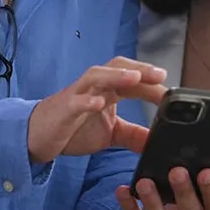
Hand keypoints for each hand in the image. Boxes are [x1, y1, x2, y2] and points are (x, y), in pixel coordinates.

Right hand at [27, 57, 167, 162]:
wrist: (36, 135)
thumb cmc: (73, 128)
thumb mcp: (110, 133)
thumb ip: (133, 135)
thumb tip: (157, 141)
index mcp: (108, 90)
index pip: (133, 80)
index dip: (152, 83)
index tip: (173, 94)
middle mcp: (94, 87)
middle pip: (118, 68)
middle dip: (139, 69)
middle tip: (160, 75)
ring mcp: (78, 95)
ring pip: (97, 76)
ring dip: (116, 75)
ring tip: (134, 78)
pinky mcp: (64, 109)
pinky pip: (76, 101)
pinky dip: (87, 100)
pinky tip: (98, 103)